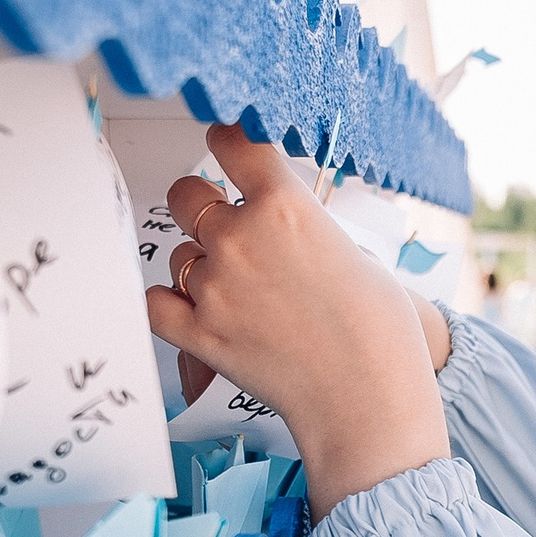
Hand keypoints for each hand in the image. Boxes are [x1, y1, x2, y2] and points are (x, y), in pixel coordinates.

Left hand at [146, 124, 449, 519]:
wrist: (368, 397)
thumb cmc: (379, 330)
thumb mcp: (353, 252)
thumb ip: (303, 228)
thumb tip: (277, 224)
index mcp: (284, 205)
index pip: (232, 142)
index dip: (226, 139)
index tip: (225, 143)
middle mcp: (240, 238)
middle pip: (186, 195)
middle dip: (202, 206)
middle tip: (228, 230)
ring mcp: (214, 287)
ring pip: (179, 255)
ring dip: (200, 265)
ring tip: (241, 294)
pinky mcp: (200, 334)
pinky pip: (157, 303)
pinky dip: (170, 304)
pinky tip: (193, 310)